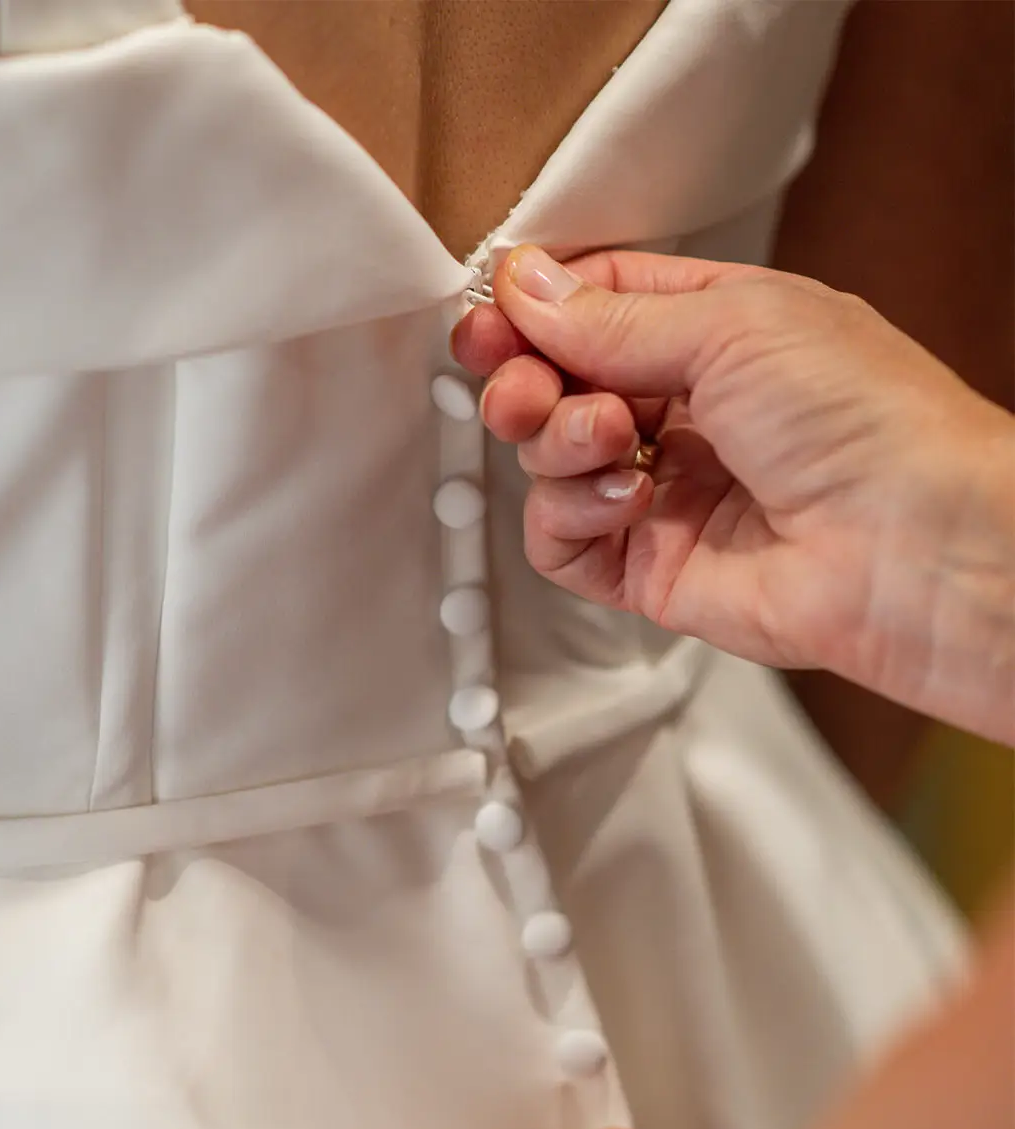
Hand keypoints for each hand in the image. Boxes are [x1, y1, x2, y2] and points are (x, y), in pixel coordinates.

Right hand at [451, 246, 1014, 748]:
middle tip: (527, 386)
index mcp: (718, 330)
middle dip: (527, 380)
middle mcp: (687, 408)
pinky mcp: (647, 564)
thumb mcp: (733, 324)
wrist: (913, 546)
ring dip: (559, 444)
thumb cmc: (868, 421)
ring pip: (549, 459)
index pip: (596, 304)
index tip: (492, 314)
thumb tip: (525, 286)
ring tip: (610, 442)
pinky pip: (560, 540)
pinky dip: (570, 517)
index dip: (536, 309)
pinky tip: (628, 503)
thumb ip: (612, 315)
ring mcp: (664, 488)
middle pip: (557, 382)